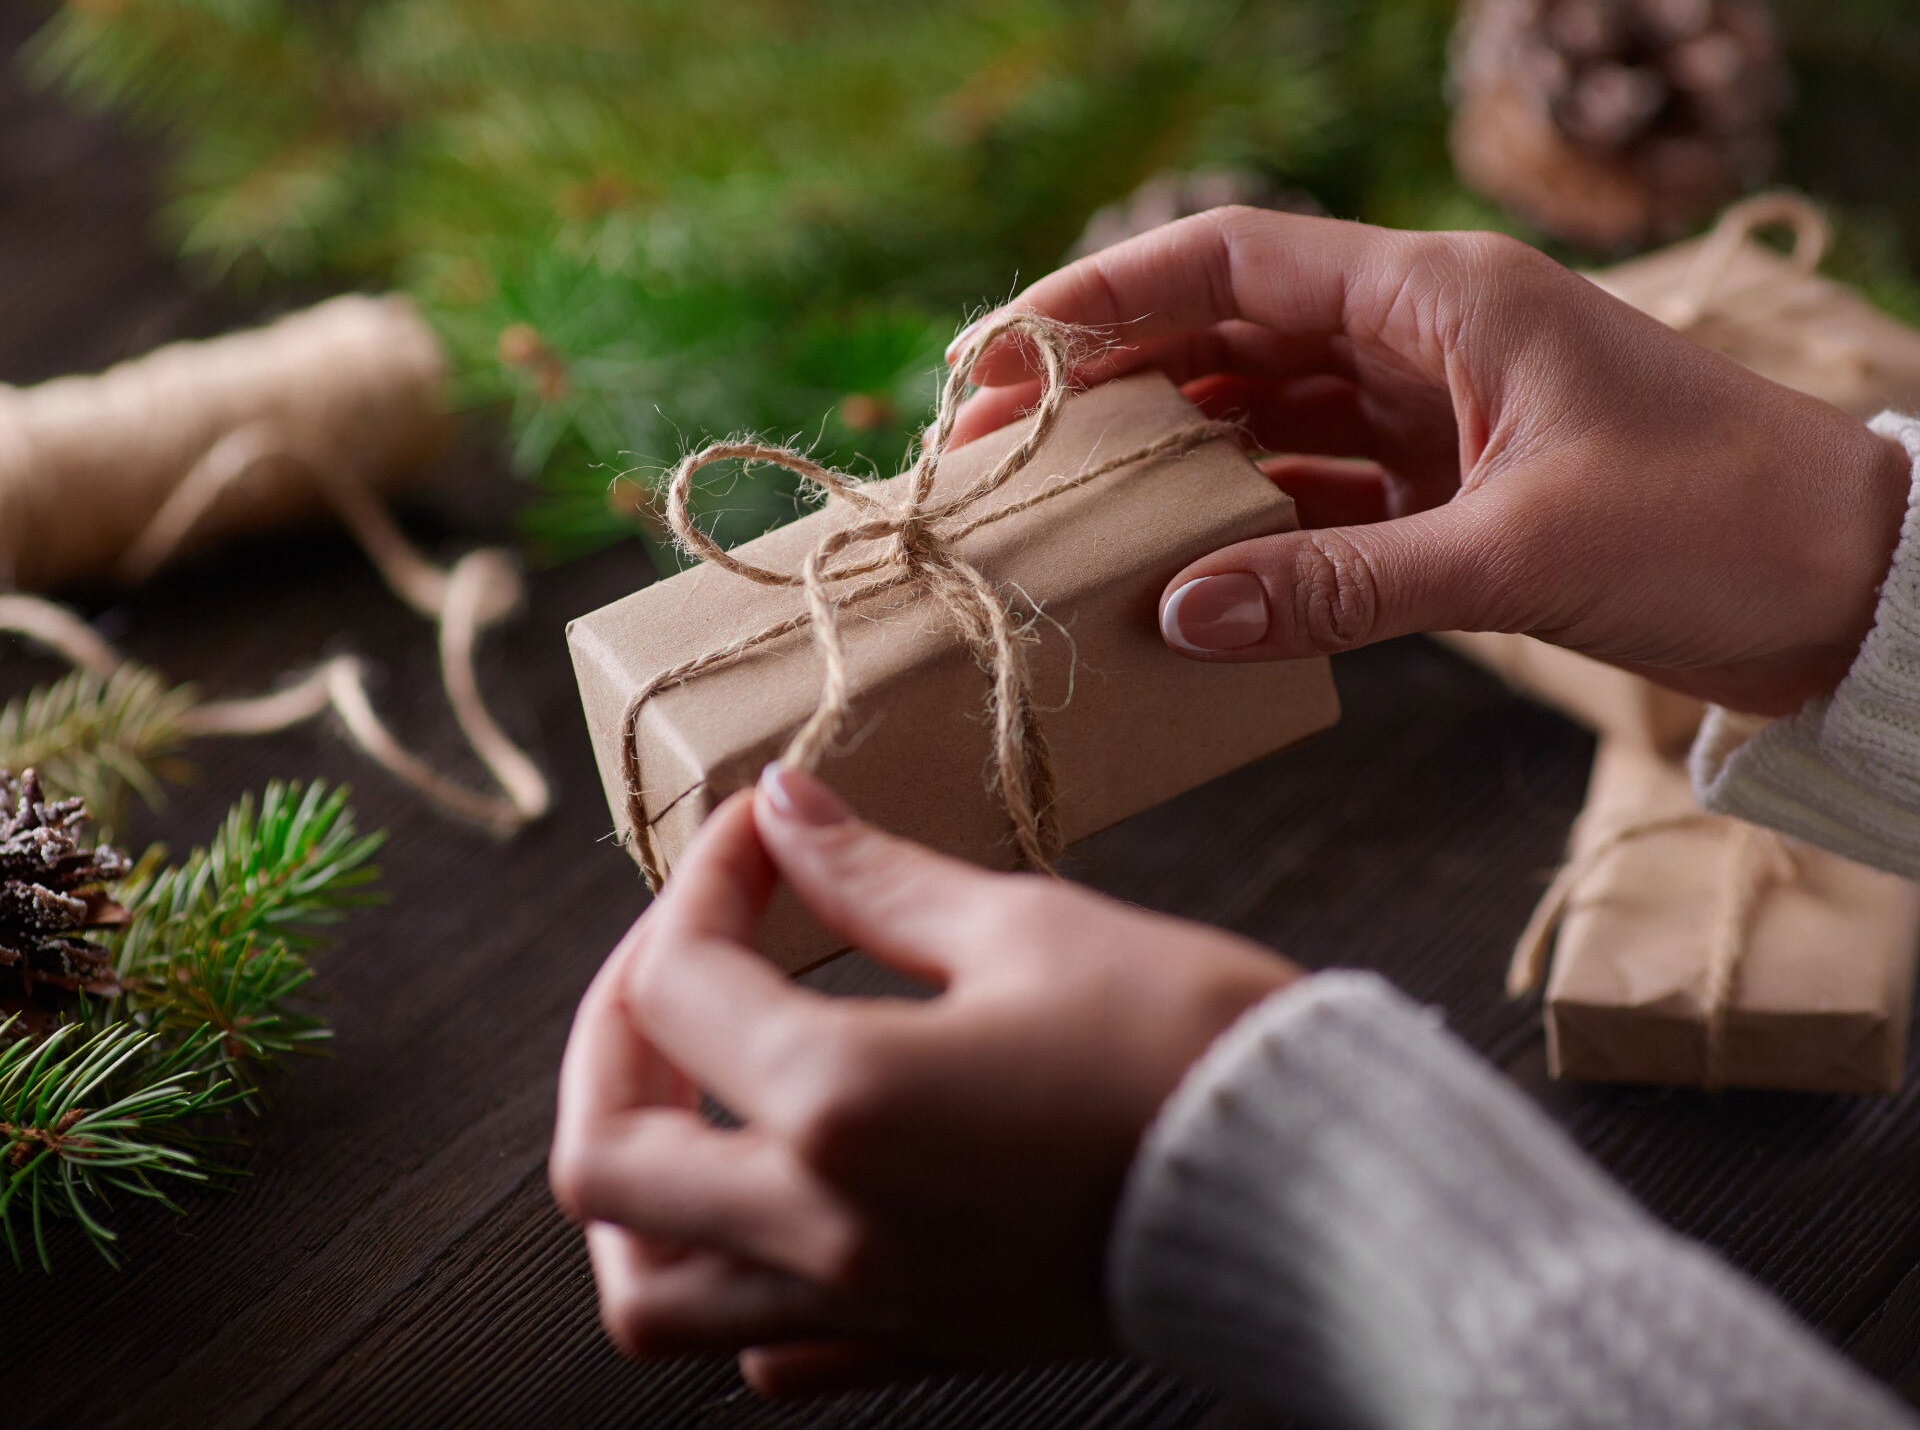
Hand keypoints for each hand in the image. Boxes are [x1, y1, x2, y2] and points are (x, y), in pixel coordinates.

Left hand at [550, 765, 1301, 1396]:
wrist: (1318, 1191)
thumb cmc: (1188, 1046)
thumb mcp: (1026, 928)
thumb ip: (876, 876)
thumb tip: (782, 813)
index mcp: (839, 1101)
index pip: (680, 980)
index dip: (706, 881)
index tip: (764, 830)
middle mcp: (824, 1224)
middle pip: (603, 1161)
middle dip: (611, 1036)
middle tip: (677, 958)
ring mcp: (866, 1302)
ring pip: (651, 1292)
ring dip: (636, 1185)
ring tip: (689, 1094)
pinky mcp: (922, 1342)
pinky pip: (766, 1352)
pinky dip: (732, 1277)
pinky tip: (780, 1196)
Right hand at [948, 209, 1912, 714]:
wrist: (1848, 585)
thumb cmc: (1717, 529)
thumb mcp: (1517, 557)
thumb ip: (1338, 586)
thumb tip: (1178, 617)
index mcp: (1439, 296)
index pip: (1230, 261)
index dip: (1101, 300)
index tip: (999, 355)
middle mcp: (1425, 333)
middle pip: (1229, 332)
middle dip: (1111, 383)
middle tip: (998, 445)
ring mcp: (1437, 406)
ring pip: (1265, 410)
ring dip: (1174, 454)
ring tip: (1069, 507)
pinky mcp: (1455, 480)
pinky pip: (1319, 484)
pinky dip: (1251, 518)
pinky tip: (1188, 562)